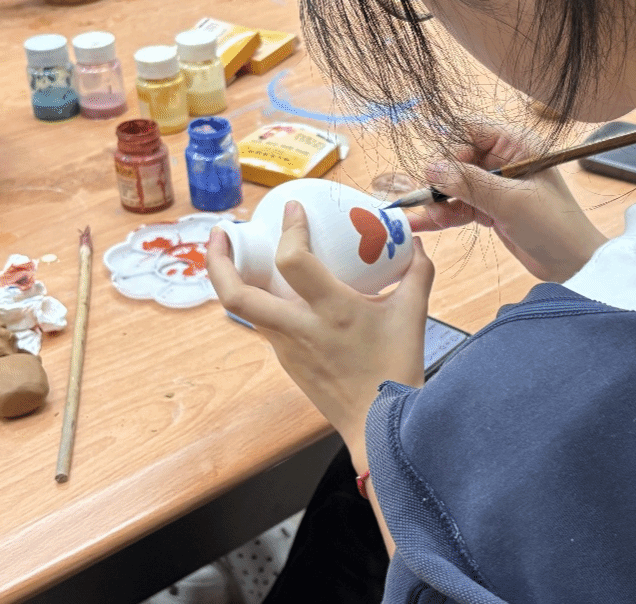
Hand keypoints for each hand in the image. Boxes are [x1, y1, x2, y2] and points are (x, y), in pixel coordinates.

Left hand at [207, 202, 434, 463]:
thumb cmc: (396, 370)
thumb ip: (416, 272)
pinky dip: (263, 301)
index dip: (289, 229)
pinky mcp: (287, 361)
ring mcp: (287, 349)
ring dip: (233, 280)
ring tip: (239, 256)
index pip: (293, 261)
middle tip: (222, 234)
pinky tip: (276, 290)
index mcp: (332, 312)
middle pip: (235, 296)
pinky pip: (266, 325)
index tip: (292, 209)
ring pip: (243, 312)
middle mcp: (300, 329)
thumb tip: (414, 242)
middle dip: (218, 261)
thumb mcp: (413, 315)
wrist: (380, 426)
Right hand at [408, 124, 604, 282]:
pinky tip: (426, 224)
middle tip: (428, 199)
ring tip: (430, 218)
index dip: (451, 148)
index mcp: (517, 145)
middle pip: (459, 159)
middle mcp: (505, 161)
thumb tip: (432, 168)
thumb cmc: (554, 225)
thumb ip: (470, 183)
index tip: (437, 170)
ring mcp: (497, 187)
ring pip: (457, 185)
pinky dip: (447, 215)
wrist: (573, 264)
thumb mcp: (510, 201)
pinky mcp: (492, 209)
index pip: (473, 132)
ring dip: (441, 201)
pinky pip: (461, 206)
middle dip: (441, 179)